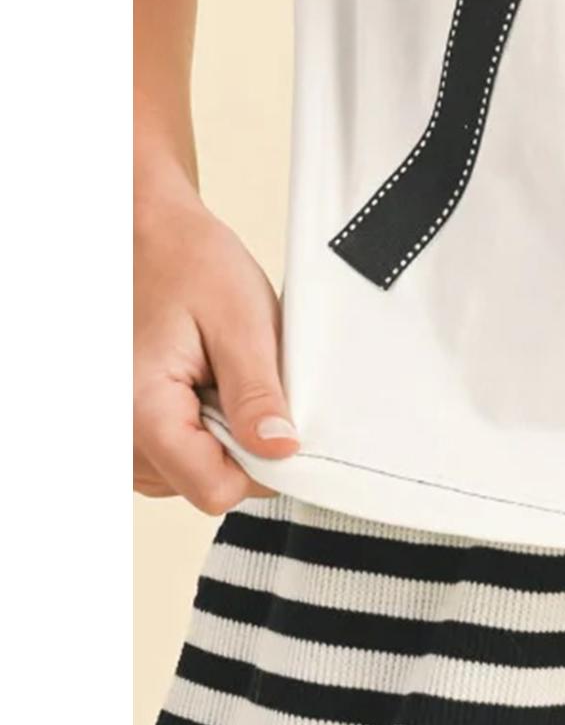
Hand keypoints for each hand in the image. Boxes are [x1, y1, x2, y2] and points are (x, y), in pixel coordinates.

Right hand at [133, 180, 299, 513]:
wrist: (150, 236)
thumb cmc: (190, 264)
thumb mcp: (240, 322)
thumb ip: (258, 393)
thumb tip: (282, 450)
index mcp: (143, 415)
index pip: (215, 489)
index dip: (264, 463)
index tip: (285, 423)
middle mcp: (119, 439)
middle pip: (205, 482)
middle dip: (242, 439)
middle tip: (243, 375)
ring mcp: (120, 439)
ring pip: (192, 471)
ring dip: (220, 431)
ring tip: (218, 370)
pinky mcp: (128, 430)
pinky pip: (176, 454)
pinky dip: (199, 424)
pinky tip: (201, 378)